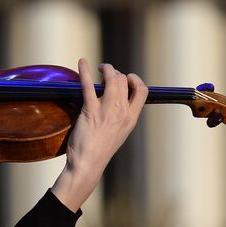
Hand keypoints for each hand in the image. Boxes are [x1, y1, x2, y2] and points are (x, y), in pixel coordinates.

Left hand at [51, 60, 147, 210]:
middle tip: (106, 74)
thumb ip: (120, 118)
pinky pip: (89, 85)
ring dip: (106, 69)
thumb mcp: (119, 134)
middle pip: (125, 81)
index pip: (142, 91)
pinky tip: (82, 62)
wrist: (88, 164)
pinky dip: (85, 70)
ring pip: (113, 78)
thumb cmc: (99, 151)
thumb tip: (115, 103)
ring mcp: (107, 110)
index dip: (136, 80)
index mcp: (131, 118)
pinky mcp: (90, 110)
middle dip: (116, 73)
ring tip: (100, 68)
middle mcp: (122, 112)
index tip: (127, 78)